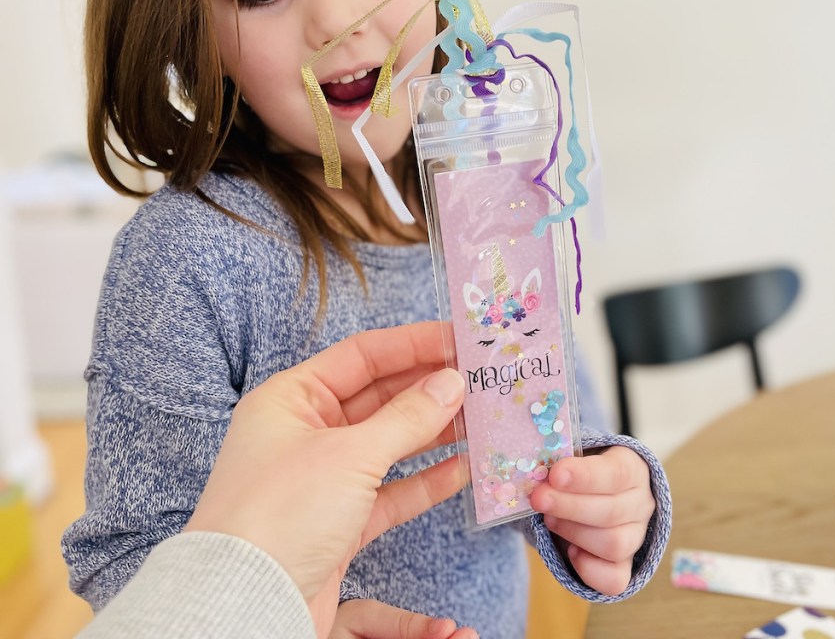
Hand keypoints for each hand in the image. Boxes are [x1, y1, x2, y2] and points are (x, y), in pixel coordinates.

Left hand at [185, 322, 467, 636]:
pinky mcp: (339, 521)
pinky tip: (462, 468)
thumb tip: (451, 382)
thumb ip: (407, 417)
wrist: (245, 603)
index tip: (459, 339)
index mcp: (291, 399)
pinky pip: (391, 491)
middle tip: (479, 378)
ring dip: (434, 432)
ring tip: (480, 418)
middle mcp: (305, 433)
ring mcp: (323, 478)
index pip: (361, 355)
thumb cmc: (279, 514)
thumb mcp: (349, 455)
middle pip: (379, 397)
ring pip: (389, 443)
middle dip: (429, 388)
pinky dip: (426, 481)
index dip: (413, 344)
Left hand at [530, 446, 654, 595]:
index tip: (555, 475)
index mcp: (632, 468)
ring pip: (614, 544)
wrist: (585, 497)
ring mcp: (635, 538)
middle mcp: (640, 504)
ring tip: (549, 519)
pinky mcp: (624, 567)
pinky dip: (589, 569)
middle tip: (538, 499)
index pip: (617, 473)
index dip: (585, 476)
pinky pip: (614, 580)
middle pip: (612, 511)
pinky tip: (570, 551)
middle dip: (569, 507)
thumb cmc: (577, 473)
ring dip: (574, 532)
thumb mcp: (572, 460)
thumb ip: (559, 466)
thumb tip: (535, 471)